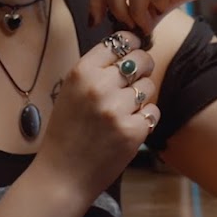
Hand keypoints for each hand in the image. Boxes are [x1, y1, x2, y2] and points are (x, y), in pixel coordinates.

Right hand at [35, 30, 159, 197]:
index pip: (120, 41)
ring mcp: (117, 109)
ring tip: (124, 111)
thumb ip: (96, 70)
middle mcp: (99, 86)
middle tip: (135, 81)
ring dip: (142, 97)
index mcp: (81, 72)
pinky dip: (145, 120)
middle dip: (143, 68)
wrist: (63, 175)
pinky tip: (128, 128)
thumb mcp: (71, 92)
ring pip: (149, 87)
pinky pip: (153, 112)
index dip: (133, 44)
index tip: (135, 51)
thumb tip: (130, 49)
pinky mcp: (133, 130)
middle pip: (141, 59)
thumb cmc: (67, 132)